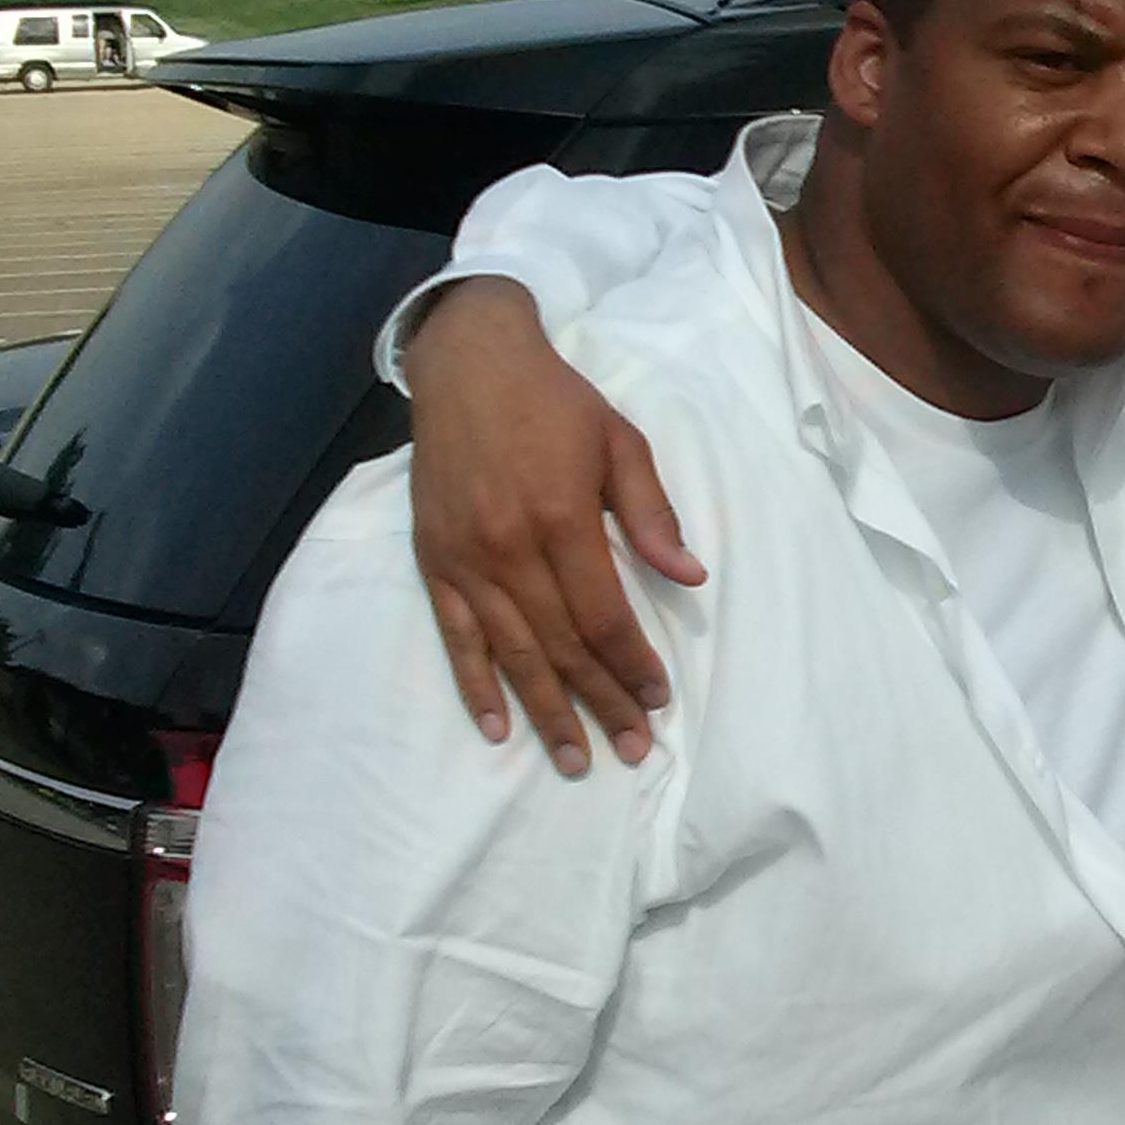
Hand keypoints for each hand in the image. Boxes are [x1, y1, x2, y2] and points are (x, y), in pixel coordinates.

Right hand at [405, 278, 703, 776]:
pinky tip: (498, 727)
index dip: (632, 664)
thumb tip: (691, 577)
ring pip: (511, 653)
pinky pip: (457, 637)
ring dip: (545, 711)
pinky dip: (476, 685)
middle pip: (560, 646)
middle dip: (600, 703)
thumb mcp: (621, 443)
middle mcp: (507, 550)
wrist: (468, 365)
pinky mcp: (433, 562)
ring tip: (576, 759)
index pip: (603, 616)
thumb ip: (652, 514)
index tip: (659, 700)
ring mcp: (464, 561)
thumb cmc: (557, 404)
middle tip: (630, 750)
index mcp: (559, 520)